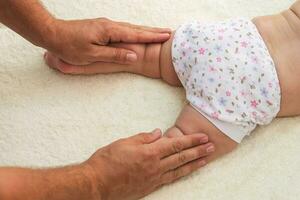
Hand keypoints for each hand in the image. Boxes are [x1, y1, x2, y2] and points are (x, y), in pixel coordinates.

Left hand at [46, 18, 170, 64]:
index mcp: (109, 31)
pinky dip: (133, 31)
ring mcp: (105, 25)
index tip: (166, 36)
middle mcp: (109, 25)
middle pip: (136, 28)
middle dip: (152, 31)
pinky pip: (122, 29)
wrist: (52, 33)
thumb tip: (133, 56)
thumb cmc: (70, 46)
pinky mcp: (101, 27)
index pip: (135, 34)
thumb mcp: (92, 54)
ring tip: (157, 33)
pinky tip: (136, 33)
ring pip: (130, 28)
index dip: (151, 36)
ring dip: (144, 31)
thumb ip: (114, 55)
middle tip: (168, 32)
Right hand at [84, 129, 211, 199]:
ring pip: (179, 170)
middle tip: (211, 147)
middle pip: (181, 157)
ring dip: (194, 164)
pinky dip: (180, 174)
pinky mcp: (149, 187)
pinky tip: (186, 172)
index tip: (203, 136)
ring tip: (206, 160)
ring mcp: (153, 178)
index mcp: (149, 152)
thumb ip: (144, 138)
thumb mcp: (124, 143)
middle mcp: (155, 166)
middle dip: (198, 151)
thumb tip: (158, 133)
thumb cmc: (107, 160)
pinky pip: (169, 180)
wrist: (97, 183)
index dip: (191, 140)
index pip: (176, 144)